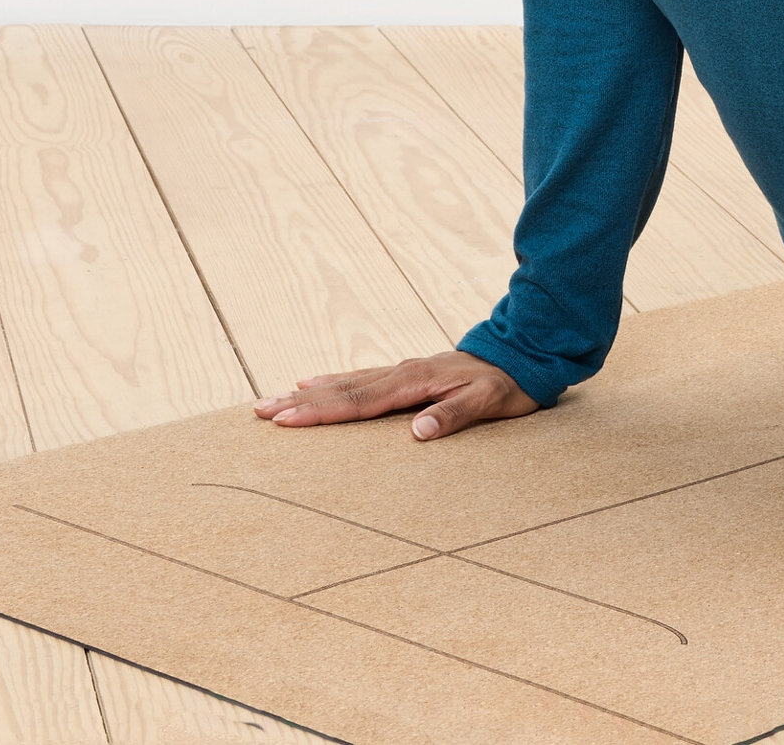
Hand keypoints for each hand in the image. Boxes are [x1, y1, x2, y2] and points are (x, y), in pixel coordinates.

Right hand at [252, 350, 538, 439]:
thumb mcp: (490, 402)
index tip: (285, 419)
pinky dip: (333, 380)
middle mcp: (403, 373)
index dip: (321, 411)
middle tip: (258, 410)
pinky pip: (361, 377)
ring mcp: (403, 370)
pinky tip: (314, 381)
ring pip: (346, 381)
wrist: (524, 351)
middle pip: (343, 389)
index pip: (359, 401)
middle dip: (299, 402)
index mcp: (416, 382)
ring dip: (309, 392)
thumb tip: (417, 433)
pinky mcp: (408, 372)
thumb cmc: (508, 383)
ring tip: (274, 398)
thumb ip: (454, 415)